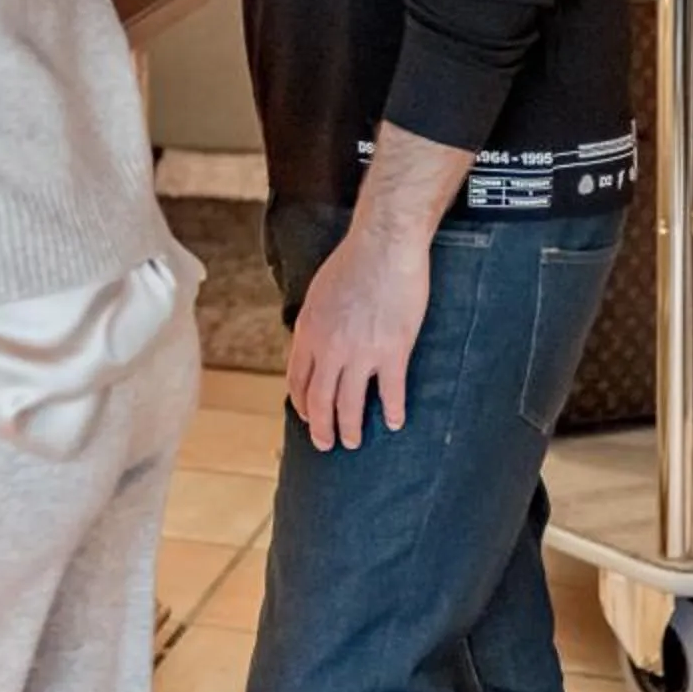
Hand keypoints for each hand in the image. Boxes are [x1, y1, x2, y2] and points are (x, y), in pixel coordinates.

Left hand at [285, 232, 429, 450]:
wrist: (384, 247)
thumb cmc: (352, 264)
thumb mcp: (318, 294)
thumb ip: (315, 324)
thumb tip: (313, 344)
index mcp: (308, 332)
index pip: (297, 379)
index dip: (301, 402)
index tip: (307, 415)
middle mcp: (330, 347)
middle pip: (319, 399)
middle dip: (321, 427)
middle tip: (325, 444)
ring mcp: (360, 352)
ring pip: (349, 403)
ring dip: (350, 428)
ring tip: (352, 443)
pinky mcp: (392, 351)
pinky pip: (390, 392)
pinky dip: (392, 411)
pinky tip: (395, 422)